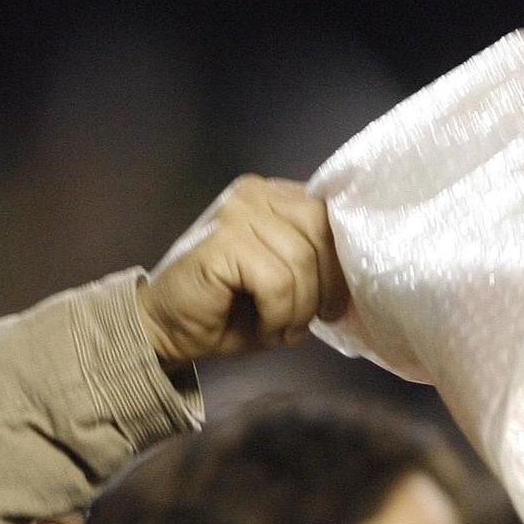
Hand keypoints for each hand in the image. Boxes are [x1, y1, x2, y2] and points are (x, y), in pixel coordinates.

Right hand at [141, 175, 351, 363]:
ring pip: (302, 261)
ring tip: (281, 330)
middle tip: (312, 321)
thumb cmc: (229, 310)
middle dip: (326, 287)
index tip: (336, 303)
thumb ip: (316, 266)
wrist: (165, 327)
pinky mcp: (222, 240)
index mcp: (274, 196)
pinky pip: (277, 282)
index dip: (340, 264)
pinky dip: (277, 314)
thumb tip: (358, 278)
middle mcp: (256, 193)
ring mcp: (237, 212)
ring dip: (299, 309)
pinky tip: (263, 327)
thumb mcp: (286, 283)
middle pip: (322, 234)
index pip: (330, 216)